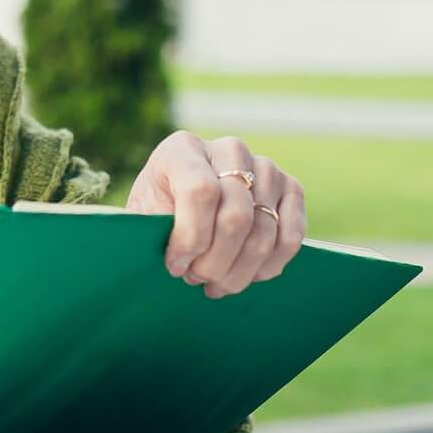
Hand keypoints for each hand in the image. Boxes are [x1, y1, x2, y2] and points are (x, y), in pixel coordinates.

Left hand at [127, 131, 308, 299]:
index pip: (200, 192)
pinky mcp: (292, 189)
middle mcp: (229, 149)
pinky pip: (291, 237)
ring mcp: (266, 167)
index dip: (190, 238)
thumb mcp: (141, 216)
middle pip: (236, 217)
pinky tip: (245, 275)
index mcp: (183, 149)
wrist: (186, 203)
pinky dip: (268, 267)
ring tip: (215, 283)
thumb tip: (161, 251)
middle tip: (196, 280)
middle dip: (214, 263)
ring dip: (238, 271)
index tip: (175, 266)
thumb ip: (146, 228)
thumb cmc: (158, 213)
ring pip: (264, 233)